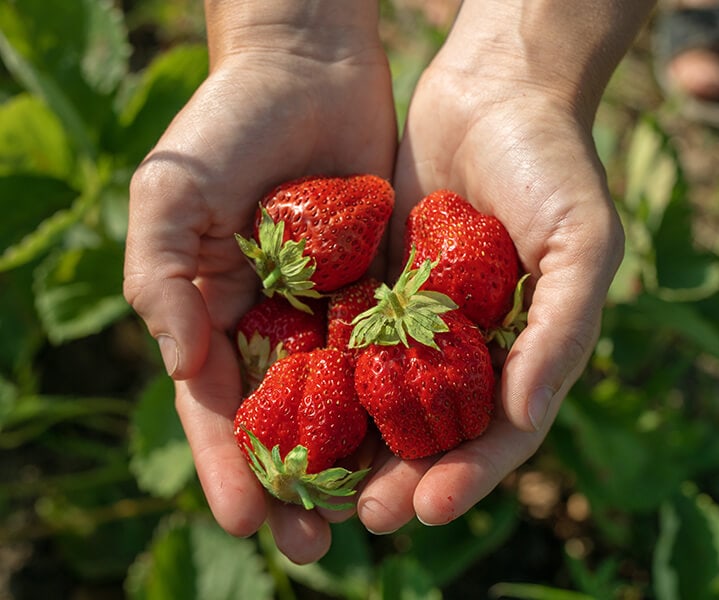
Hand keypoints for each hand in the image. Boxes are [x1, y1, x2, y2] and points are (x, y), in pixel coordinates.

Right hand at [123, 2, 395, 563]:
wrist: (309, 68)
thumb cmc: (227, 124)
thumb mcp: (171, 192)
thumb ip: (160, 277)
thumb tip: (182, 365)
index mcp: (216, 313)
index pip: (220, 407)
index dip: (228, 465)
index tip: (247, 519)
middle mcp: (276, 322)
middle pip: (287, 421)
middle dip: (297, 484)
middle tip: (315, 545)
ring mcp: (332, 308)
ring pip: (347, 400)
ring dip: (357, 458)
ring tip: (375, 512)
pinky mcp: (384, 285)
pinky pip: (396, 350)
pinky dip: (403, 395)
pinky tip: (421, 438)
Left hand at [355, 0, 649, 533]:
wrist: (494, 91)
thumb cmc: (552, 163)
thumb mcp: (581, 241)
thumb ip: (562, 329)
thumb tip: (527, 416)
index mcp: (528, 350)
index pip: (502, 431)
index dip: (470, 475)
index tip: (429, 509)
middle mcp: (474, 347)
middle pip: (437, 430)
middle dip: (404, 478)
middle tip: (362, 519)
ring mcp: (424, 320)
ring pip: (387, 398)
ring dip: (358, 445)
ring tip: (320, 487)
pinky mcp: (380, 286)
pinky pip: (351, 340)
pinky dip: (328, 378)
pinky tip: (293, 409)